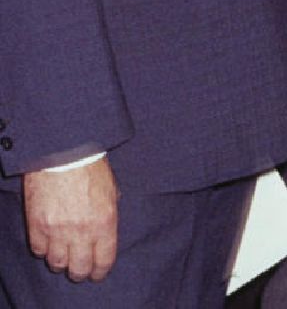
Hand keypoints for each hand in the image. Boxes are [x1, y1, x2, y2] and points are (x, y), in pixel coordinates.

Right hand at [23, 158, 117, 281]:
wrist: (63, 150)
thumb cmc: (90, 165)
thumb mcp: (110, 188)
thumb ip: (109, 212)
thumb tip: (105, 229)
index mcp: (105, 221)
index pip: (104, 260)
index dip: (100, 271)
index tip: (98, 273)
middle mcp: (82, 231)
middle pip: (79, 269)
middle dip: (81, 272)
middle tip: (80, 269)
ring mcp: (58, 230)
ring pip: (57, 264)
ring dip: (61, 261)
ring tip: (64, 254)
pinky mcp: (38, 226)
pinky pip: (39, 250)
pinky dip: (44, 249)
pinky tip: (49, 241)